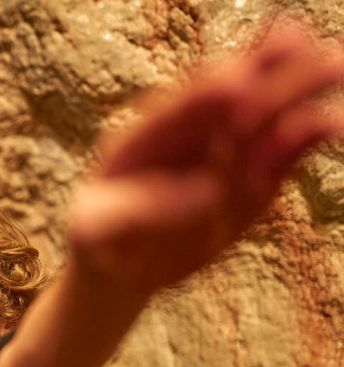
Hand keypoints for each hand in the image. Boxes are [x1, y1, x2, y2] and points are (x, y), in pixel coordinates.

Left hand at [68, 22, 343, 292]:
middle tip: (305, 49)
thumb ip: (134, 212)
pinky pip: (284, 156)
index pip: (179, 108)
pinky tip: (332, 125)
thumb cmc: (98, 240)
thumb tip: (205, 191)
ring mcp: (227, 155)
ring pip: (269, 115)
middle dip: (266, 72)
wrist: (120, 269)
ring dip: (301, 91)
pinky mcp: (256, 182)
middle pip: (235, 94)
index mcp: (148, 135)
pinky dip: (307, 139)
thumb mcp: (96, 230)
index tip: (235, 80)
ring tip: (336, 65)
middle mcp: (192, 136)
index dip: (206, 93)